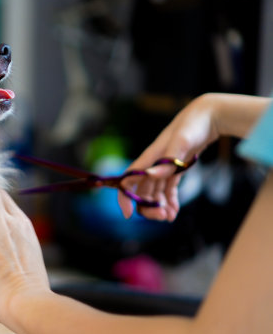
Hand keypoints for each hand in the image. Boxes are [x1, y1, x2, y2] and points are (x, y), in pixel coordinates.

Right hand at [118, 94, 219, 220]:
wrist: (209, 116)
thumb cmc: (192, 126)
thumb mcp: (181, 142)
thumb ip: (167, 161)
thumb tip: (151, 176)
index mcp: (149, 158)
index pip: (128, 180)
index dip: (125, 197)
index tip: (129, 214)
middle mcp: (152, 164)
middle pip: (142, 191)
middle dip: (148, 206)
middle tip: (163, 217)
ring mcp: (163, 167)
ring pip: (154, 192)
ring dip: (160, 206)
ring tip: (170, 217)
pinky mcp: (175, 168)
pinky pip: (168, 189)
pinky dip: (170, 201)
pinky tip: (175, 211)